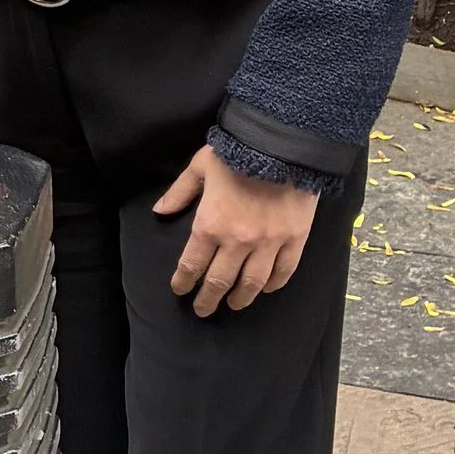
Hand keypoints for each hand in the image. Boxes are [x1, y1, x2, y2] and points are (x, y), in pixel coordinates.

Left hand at [154, 144, 319, 316]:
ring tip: (233, 304)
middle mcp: (238, 241)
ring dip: (240, 298)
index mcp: (210, 225)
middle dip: (208, 299)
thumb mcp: (200, 167)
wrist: (282, 143)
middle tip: (203, 310)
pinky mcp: (294, 239)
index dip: (184, 281)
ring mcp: (268, 243)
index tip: (180, 290)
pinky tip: (266, 289)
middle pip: (220, 281)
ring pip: (252, 283)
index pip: (192, 264)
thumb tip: (160, 211)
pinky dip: (273, 284)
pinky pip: (283, 270)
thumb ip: (180, 192)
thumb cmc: (237, 152)